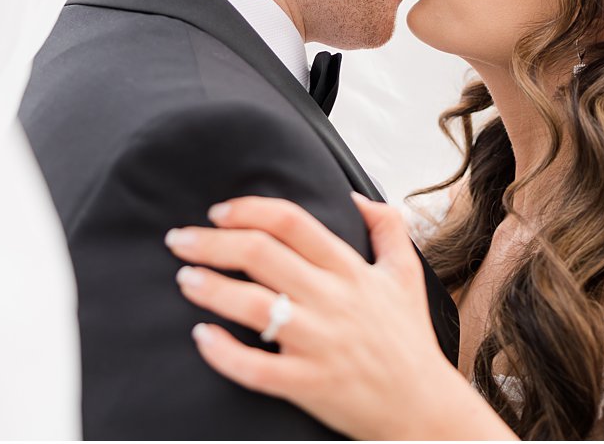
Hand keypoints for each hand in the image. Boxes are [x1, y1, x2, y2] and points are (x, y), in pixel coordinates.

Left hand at [164, 193, 512, 439]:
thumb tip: (355, 196)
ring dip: (210, 289)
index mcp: (351, 270)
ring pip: (253, 307)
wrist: (424, 408)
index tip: (219, 211)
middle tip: (179, 240)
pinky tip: (201, 337)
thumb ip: (387, 227)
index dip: (249, 210)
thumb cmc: (409, 340)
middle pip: (261, 255)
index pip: (292, 222)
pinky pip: (255, 368)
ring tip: (184, 279)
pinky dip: (222, 353)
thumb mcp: (407, 274)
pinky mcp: (308, 384)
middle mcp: (333, 301)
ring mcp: (319, 343)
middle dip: (211, 242)